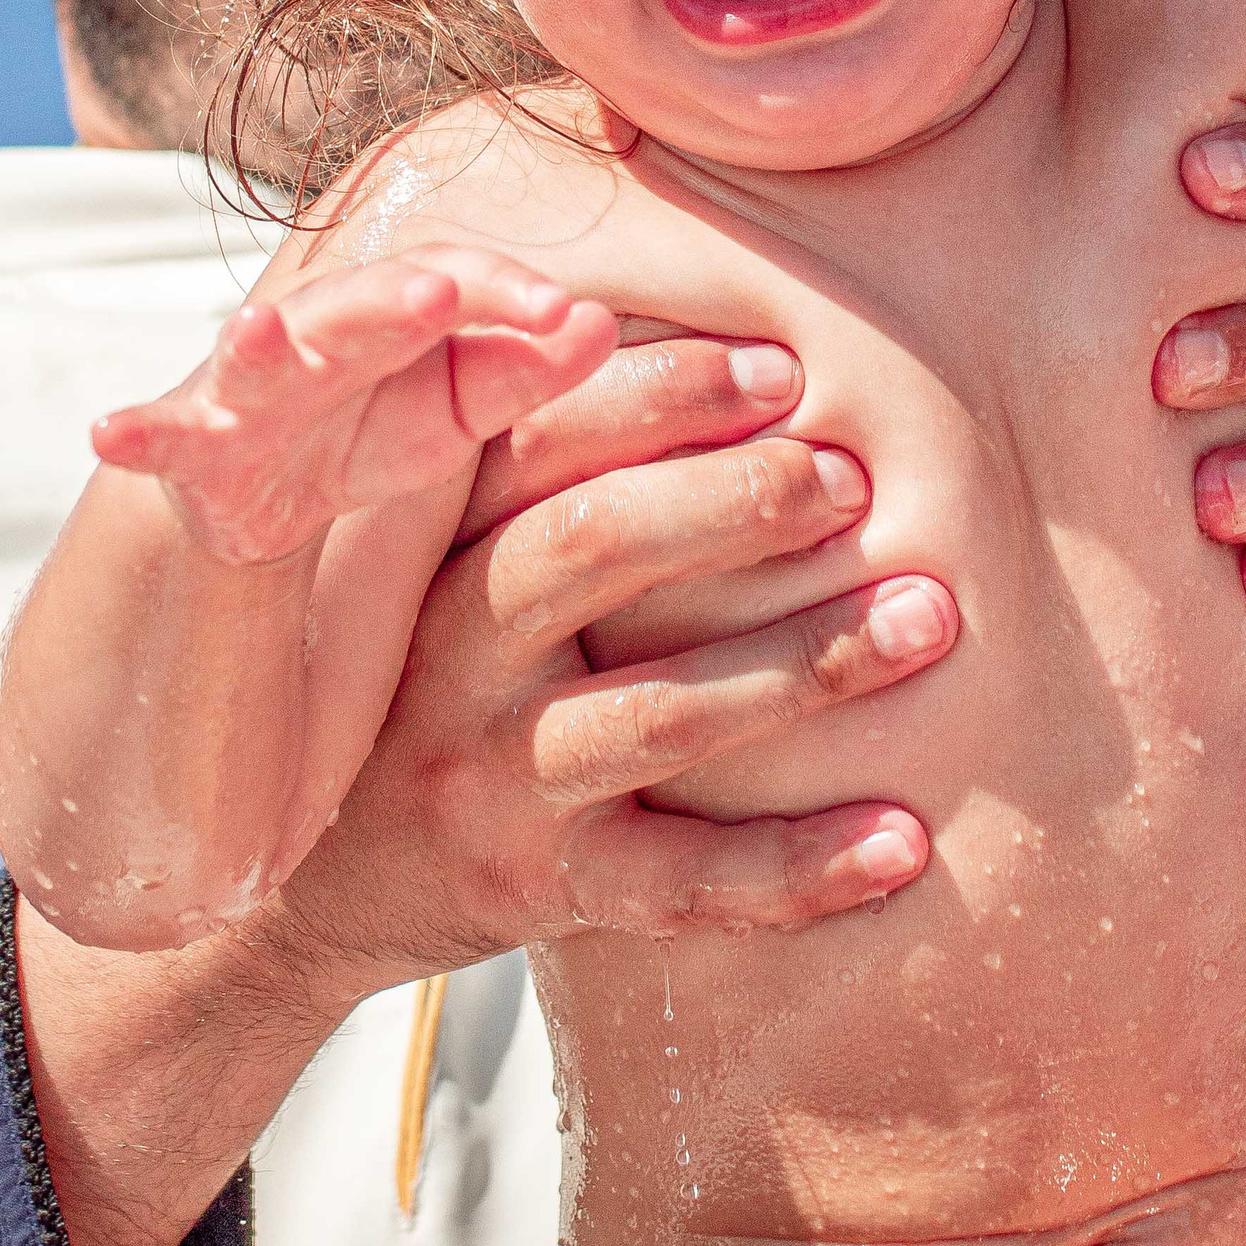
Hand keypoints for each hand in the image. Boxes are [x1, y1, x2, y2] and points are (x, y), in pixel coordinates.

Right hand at [91, 246, 617, 563]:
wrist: (255, 490)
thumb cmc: (368, 425)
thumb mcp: (457, 413)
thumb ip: (524, 369)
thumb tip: (601, 323)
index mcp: (394, 316)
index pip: (454, 284)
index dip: (506, 292)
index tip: (567, 309)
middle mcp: (316, 333)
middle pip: (359, 303)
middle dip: (397, 297)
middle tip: (442, 290)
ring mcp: (244, 386)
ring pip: (254, 356)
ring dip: (257, 342)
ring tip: (258, 332)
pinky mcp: (189, 444)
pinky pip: (157, 435)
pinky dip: (135, 432)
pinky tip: (111, 432)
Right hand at [277, 337, 953, 980]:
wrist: (315, 894)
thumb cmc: (430, 688)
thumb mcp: (442, 569)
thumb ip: (542, 476)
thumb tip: (710, 351)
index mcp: (439, 548)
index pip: (541, 443)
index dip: (662, 394)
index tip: (783, 369)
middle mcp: (452, 655)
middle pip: (592, 550)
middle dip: (737, 504)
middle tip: (857, 480)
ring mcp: (494, 779)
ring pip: (658, 714)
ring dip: (805, 663)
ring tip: (929, 617)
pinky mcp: (540, 892)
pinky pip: (684, 885)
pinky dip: (801, 867)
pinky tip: (906, 841)